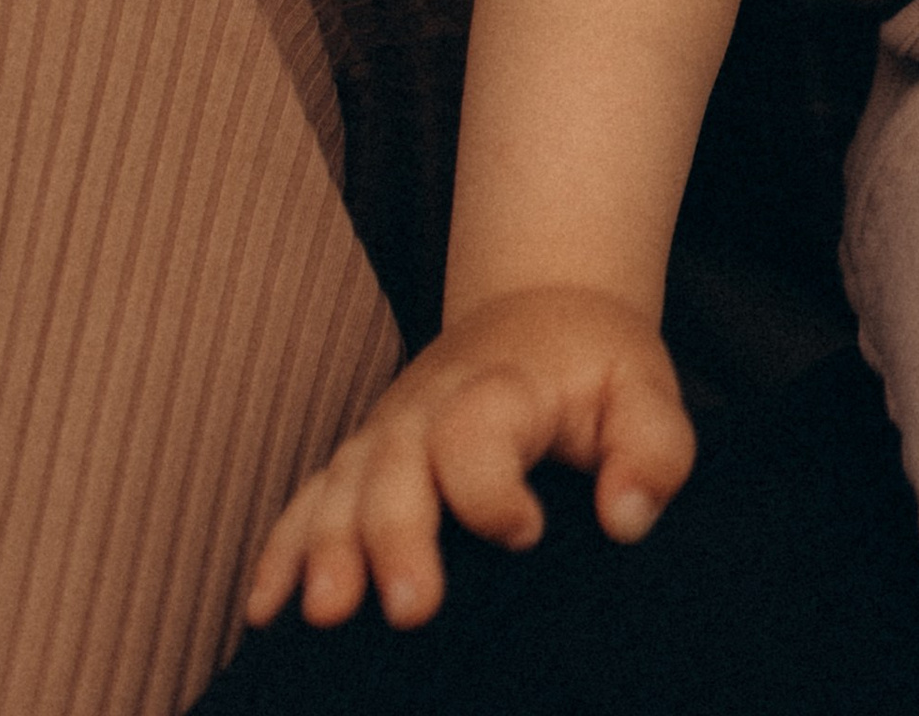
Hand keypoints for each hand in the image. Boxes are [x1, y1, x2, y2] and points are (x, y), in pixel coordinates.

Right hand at [245, 287, 693, 633]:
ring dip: (327, 548)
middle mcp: (430, 405)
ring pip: (342, 485)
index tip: (526, 532)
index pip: (478, 433)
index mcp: (501, 387)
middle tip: (410, 609)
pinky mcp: (363, 456)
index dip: (493, 489)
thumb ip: (653, 449)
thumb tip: (626, 520)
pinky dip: (282, 549)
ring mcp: (388, 430)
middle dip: (396, 537)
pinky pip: (308, 498)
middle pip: (397, 466)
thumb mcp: (646, 387)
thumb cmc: (596, 364)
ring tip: (325, 613)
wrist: (544, 305)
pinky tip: (264, 607)